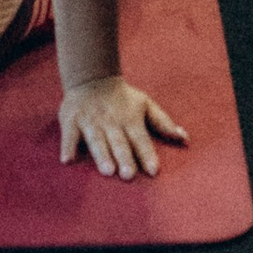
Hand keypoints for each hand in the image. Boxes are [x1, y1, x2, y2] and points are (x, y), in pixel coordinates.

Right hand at [59, 76, 188, 179]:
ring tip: (107, 171)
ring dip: (102, 155)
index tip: (154, 171)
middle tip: (128, 175)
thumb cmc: (122, 98)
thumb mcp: (146, 105)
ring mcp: (90, 122)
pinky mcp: (71, 121)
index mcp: (130, 119)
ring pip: (97, 141)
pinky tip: (67, 159)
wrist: (92, 77)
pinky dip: (67, 146)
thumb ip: (163, 123)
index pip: (141, 139)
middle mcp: (111, 122)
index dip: (147, 154)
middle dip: (124, 158)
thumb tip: (185, 138)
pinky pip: (69, 135)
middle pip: (119, 142)